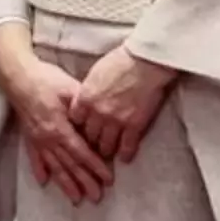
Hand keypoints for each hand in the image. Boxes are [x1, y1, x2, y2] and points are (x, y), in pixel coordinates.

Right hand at [0, 26, 112, 205]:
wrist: (16, 75)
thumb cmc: (44, 78)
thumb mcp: (69, 87)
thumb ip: (83, 107)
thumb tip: (98, 122)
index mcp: (59, 126)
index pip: (81, 152)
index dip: (95, 166)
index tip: (108, 178)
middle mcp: (47, 137)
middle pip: (68, 164)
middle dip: (84, 181)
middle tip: (96, 197)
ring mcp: (36, 138)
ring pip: (53, 165)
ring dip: (65, 183)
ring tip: (76, 199)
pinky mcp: (28, 134)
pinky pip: (34, 157)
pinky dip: (39, 169)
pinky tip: (43, 181)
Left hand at [68, 45, 175, 162]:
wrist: (145, 62)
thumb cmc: (119, 62)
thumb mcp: (94, 74)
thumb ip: (87, 91)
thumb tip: (84, 101)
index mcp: (85, 97)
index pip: (74, 121)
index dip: (77, 127)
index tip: (80, 131)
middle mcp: (97, 112)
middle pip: (88, 136)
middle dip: (90, 142)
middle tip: (92, 148)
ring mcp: (116, 121)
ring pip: (105, 145)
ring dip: (106, 150)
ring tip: (106, 154)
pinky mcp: (135, 125)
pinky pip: (127, 146)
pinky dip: (125, 154)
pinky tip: (124, 158)